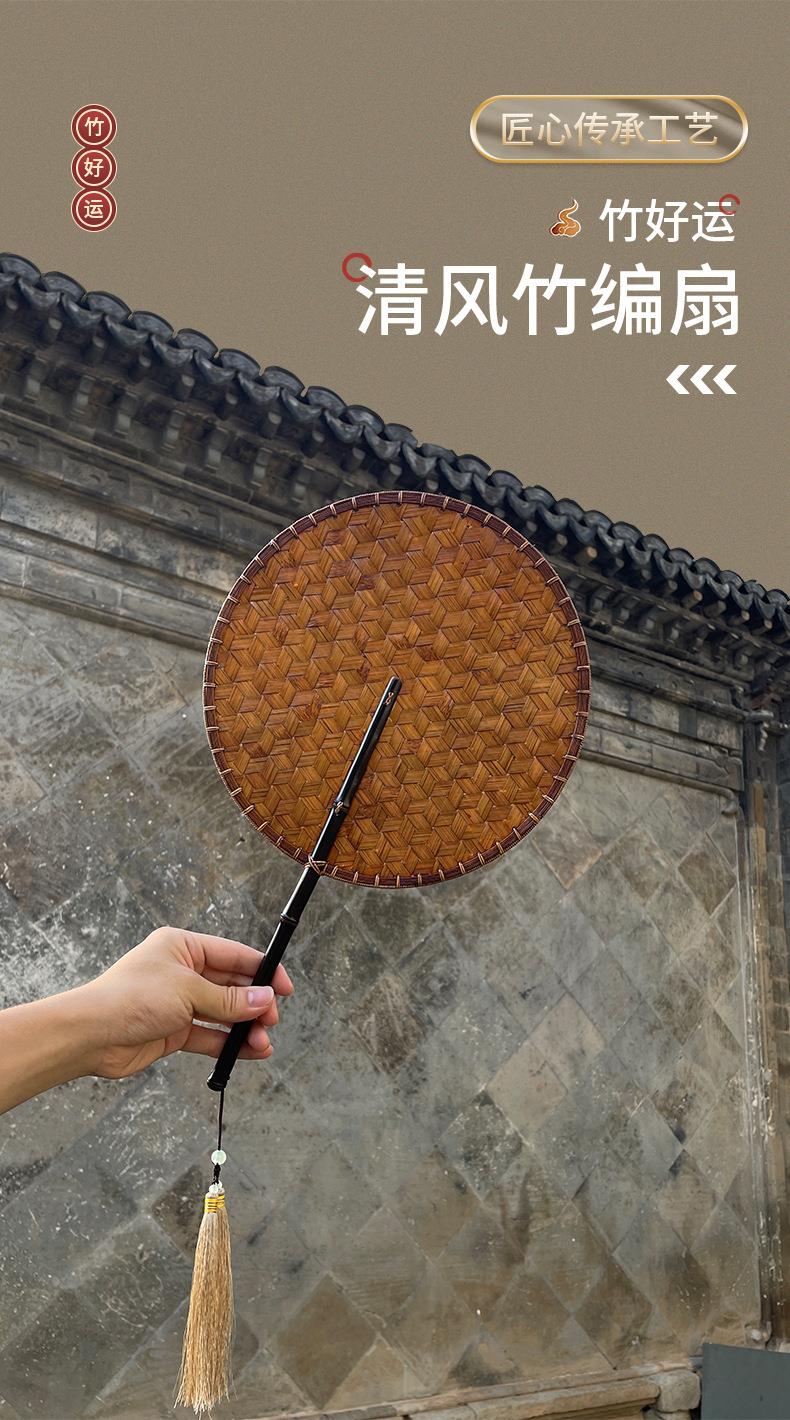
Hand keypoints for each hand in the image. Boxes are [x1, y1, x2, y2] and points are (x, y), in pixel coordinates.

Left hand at [76, 927, 292, 1079]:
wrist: (90, 1035)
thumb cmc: (130, 998)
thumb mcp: (187, 992)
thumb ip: (229, 1000)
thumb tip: (263, 999)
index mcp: (183, 947)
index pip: (233, 955)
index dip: (262, 970)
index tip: (285, 987)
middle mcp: (181, 972)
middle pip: (230, 986)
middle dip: (254, 1003)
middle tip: (271, 1020)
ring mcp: (177, 1003)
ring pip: (222, 1014)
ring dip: (243, 1028)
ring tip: (263, 1043)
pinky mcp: (172, 1030)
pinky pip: (209, 1035)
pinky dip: (228, 1044)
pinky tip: (248, 1052)